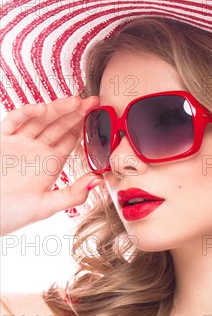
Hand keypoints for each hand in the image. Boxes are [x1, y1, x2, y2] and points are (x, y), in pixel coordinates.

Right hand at [0, 95, 102, 234]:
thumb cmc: (13, 214)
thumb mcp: (46, 206)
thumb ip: (73, 195)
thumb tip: (98, 180)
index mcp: (51, 163)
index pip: (71, 139)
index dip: (84, 126)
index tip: (99, 115)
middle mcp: (37, 150)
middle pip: (59, 125)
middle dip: (75, 112)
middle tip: (92, 101)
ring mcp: (20, 142)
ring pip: (41, 119)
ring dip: (57, 109)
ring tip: (75, 101)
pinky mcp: (2, 139)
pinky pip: (14, 121)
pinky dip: (27, 113)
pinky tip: (41, 109)